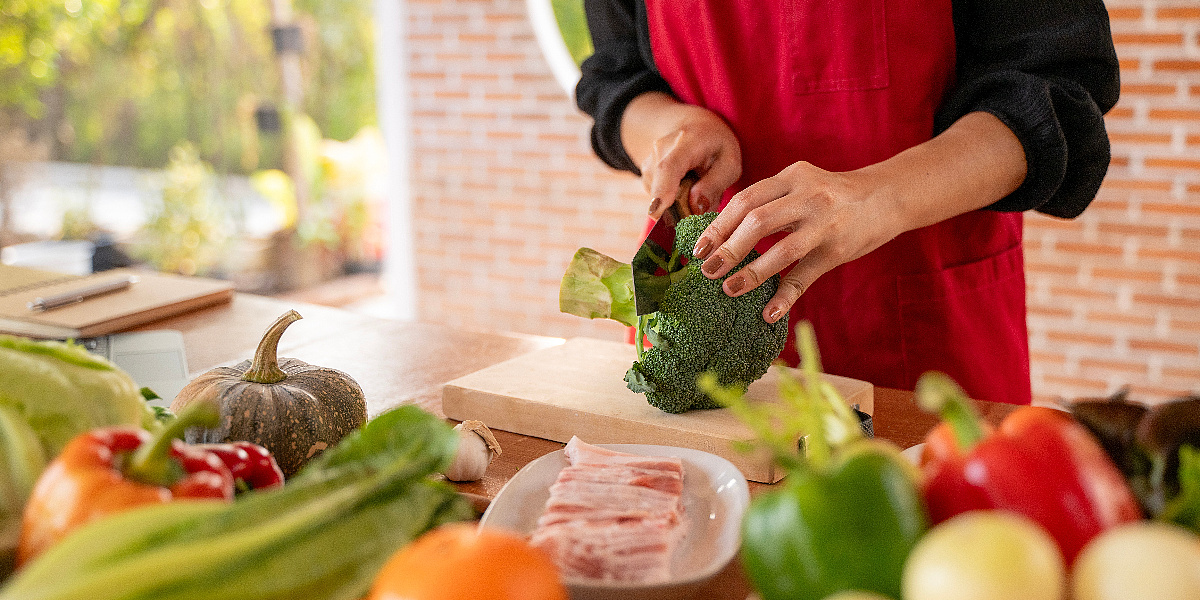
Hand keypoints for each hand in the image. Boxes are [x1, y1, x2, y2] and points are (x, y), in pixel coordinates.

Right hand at [620, 92, 741, 216]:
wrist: (694, 127)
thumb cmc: (716, 146)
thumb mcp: (729, 163)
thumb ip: (715, 185)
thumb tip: (696, 208)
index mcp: (688, 141)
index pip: (669, 167)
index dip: (662, 191)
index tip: (656, 213)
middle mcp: (661, 148)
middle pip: (661, 188)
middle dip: (678, 210)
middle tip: (701, 210)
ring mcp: (650, 161)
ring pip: (660, 196)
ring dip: (679, 202)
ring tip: (696, 186)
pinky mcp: (646, 174)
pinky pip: (658, 197)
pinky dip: (673, 199)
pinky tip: (685, 185)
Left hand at [691, 161, 902, 322]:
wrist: (887, 196)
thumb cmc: (832, 196)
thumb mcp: (801, 186)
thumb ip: (770, 201)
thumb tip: (723, 234)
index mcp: (791, 177)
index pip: (745, 199)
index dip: (718, 226)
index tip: (698, 248)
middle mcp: (807, 196)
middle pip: (757, 221)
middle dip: (727, 248)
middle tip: (707, 271)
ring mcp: (825, 223)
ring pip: (782, 250)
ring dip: (751, 273)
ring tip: (729, 289)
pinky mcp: (838, 250)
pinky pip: (806, 276)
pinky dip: (785, 296)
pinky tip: (769, 313)